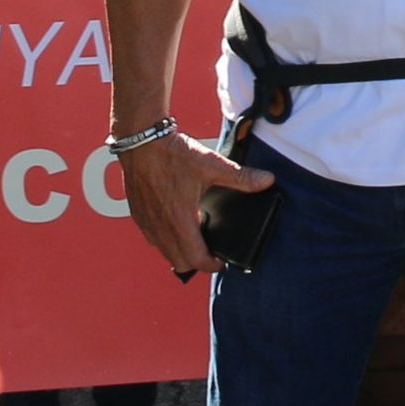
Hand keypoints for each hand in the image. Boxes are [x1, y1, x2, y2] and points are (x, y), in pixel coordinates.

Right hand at [119, 128, 274, 277]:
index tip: (221, 261)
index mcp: (181, 219)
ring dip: (179, 251)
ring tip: (193, 238)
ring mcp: (146, 221)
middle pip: (179, 262)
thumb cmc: (173, 153)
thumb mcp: (211, 164)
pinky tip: (174, 224)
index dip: (211, 266)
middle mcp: (161, 226)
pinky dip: (164, 239)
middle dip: (196, 262)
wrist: (141, 140)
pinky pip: (152, 238)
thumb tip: (268, 180)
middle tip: (210, 252)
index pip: (196, 260)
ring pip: (164, 252)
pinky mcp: (137, 214)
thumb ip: (241, 177)